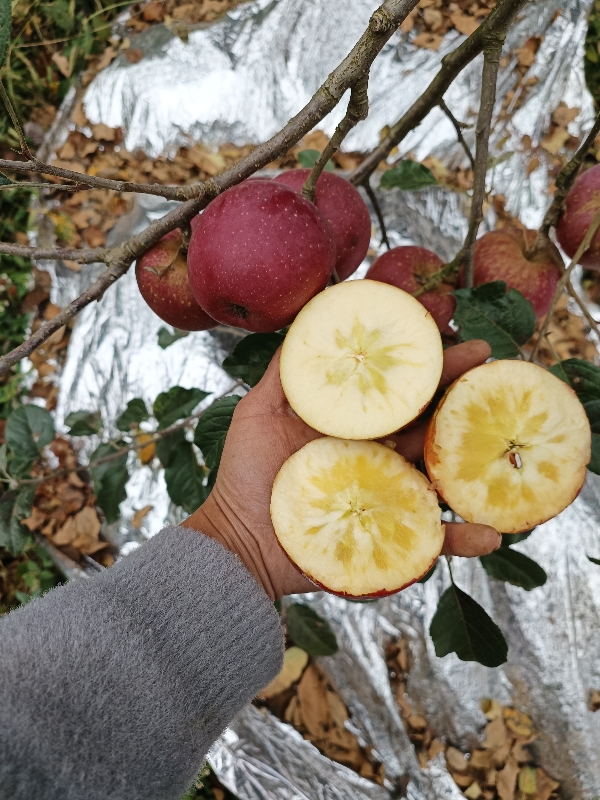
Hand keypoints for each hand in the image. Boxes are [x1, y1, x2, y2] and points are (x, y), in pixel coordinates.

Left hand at [183, 340, 500, 598]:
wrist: (239, 542)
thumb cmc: (245, 477)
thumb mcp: (257, 412)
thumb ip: (284, 373)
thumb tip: (306, 321)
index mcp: (352, 423)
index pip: (393, 383)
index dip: (416, 352)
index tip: (441, 315)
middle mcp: (377, 452)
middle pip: (425, 414)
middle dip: (457, 382)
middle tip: (485, 352)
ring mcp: (387, 490)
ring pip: (439, 468)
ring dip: (474, 450)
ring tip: (505, 424)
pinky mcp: (388, 532)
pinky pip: (431, 537)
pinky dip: (461, 539)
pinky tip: (490, 535)